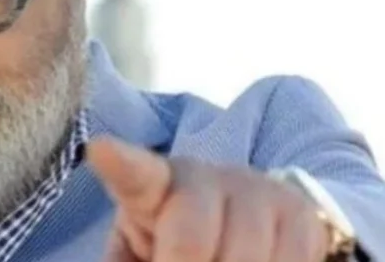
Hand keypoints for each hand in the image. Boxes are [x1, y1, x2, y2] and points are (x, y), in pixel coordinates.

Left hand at [87, 137, 330, 261]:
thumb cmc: (172, 243)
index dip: (118, 162)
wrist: (246, 228)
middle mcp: (202, 178)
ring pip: (244, 257)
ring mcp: (254, 190)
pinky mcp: (299, 213)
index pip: (134, 173)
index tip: (99, 149)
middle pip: (191, 238)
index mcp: (151, 187)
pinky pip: (290, 261)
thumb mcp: (138, 250)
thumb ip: (126, 259)